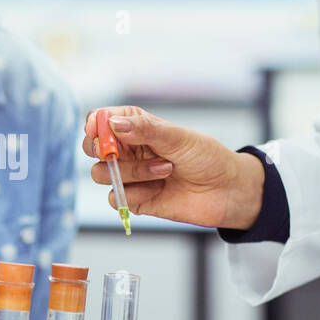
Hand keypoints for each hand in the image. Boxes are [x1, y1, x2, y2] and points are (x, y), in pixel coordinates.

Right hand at [81, 106, 264, 229]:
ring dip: (132, 172)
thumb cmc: (207, 158)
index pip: (100, 119)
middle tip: (117, 153)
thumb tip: (113, 124)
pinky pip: (116, 198)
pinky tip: (160, 190)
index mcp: (137, 127)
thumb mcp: (178, 137)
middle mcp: (129, 150)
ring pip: (102, 173)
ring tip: (165, 170)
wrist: (226, 191)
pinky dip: (136, 194)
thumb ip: (145, 130)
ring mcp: (130, 175)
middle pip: (92, 147)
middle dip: (102, 150)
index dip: (94, 123)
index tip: (97, 130)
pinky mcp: (134, 199)